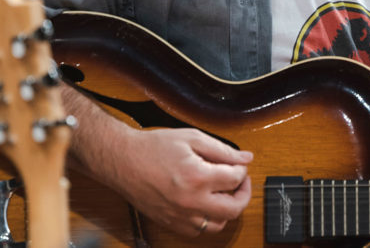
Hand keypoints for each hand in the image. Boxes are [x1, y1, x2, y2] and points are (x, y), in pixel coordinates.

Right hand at [60, 86, 252, 236]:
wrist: (123, 161)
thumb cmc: (154, 147)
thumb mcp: (192, 138)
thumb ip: (223, 150)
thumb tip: (246, 158)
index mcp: (197, 177)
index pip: (236, 178)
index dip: (241, 168)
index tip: (238, 163)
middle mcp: (191, 201)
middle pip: (234, 208)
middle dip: (243, 193)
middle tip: (241, 181)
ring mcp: (180, 216)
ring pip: (218, 224)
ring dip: (227, 209)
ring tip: (224, 192)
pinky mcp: (171, 223)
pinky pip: (199, 231)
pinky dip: (209, 220)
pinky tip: (207, 204)